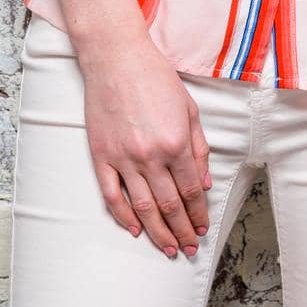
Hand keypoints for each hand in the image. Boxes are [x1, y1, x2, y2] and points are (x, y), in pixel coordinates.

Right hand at [79, 34, 212, 259]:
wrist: (116, 58)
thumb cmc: (155, 77)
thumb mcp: (189, 108)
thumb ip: (199, 148)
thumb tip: (205, 184)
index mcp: (176, 142)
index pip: (191, 191)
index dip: (199, 213)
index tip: (202, 228)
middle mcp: (151, 155)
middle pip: (170, 205)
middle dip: (182, 230)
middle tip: (189, 248)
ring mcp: (124, 157)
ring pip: (144, 207)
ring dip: (158, 233)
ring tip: (168, 249)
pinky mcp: (101, 156)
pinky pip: (112, 196)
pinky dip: (124, 217)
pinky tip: (135, 230)